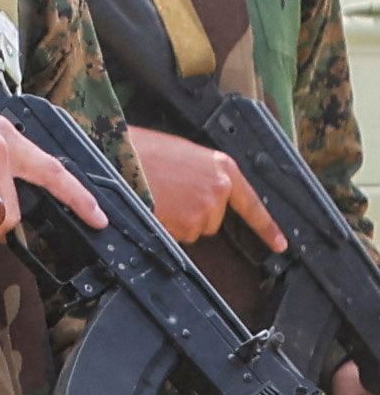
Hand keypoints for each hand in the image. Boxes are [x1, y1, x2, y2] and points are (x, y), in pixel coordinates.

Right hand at [126, 127, 279, 251]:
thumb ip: (202, 174)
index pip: (251, 203)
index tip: (280, 245)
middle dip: (192, 212)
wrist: (114, 153)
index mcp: (221, 167)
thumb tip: (202, 193)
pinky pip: (177, 234)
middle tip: (167, 192)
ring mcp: (203, 208)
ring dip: (176, 219)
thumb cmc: (141, 149)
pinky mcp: (185, 223)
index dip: (267, 227)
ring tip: (156, 195)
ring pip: (192, 228)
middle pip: (213, 218)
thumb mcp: (180, 153)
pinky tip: (153, 206)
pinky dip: (164, 225)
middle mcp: (218, 189)